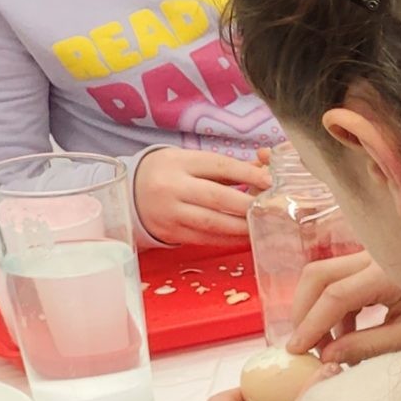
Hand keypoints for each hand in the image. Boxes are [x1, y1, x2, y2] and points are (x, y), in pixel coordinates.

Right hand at [134, 146, 267, 245]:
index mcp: (179, 162)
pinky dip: (229, 239)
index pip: (218, 166)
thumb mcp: (191, 161)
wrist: (128, 193)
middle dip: (248, 204)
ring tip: (263, 226)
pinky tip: (246, 237)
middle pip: (217, 197)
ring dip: (242, 226)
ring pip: (212, 222)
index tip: (270, 180)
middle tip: (272, 208)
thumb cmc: (170, 174)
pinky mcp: (170, 232)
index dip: (247, 173)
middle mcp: (171, 187)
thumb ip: (228, 167)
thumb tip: (266, 169)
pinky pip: (205, 238)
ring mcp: (169, 212)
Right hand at [288, 251, 400, 365]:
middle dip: (303, 312)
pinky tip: (346, 334)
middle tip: (305, 347)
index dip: (310, 326)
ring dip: (317, 309)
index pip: (333, 297)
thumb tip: (329, 356)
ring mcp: (372, 253)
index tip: (296, 351)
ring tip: (329, 347)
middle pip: (317, 276)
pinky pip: (341, 278)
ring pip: (325, 275)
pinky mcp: (374, 259)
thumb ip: (370, 344)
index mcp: (386, 274)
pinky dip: (335, 305)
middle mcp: (373, 256)